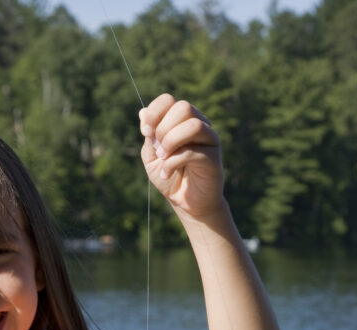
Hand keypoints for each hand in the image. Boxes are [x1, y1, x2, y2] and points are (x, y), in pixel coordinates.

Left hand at [139, 94, 224, 219]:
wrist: (187, 203)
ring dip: (171, 141)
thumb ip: (149, 135)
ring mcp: (210, 140)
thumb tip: (142, 112)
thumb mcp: (152, 156)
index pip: (169, 100)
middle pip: (184, 107)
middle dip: (164, 128)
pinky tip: (167, 173)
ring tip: (164, 158)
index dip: (155, 112)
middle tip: (158, 149)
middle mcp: (199, 125)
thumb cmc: (170, 177)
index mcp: (182, 121)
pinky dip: (173, 162)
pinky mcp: (214, 158)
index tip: (146, 132)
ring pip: (193, 124)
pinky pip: (192, 151)